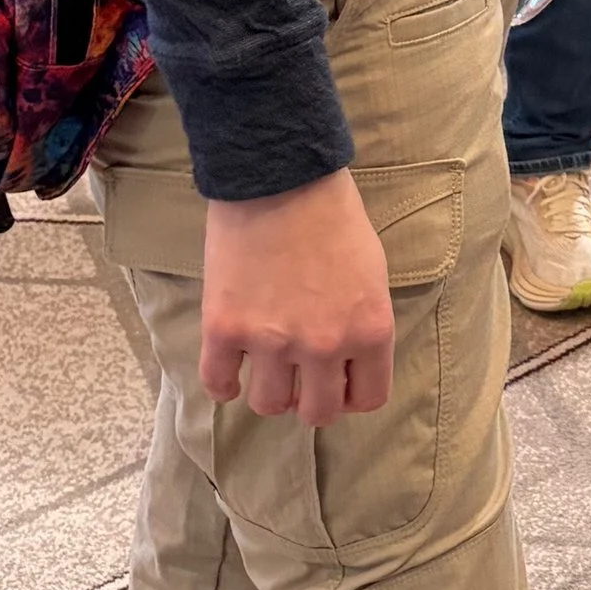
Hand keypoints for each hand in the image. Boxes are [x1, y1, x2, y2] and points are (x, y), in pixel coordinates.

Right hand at [201, 171, 394, 425]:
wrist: (278, 176)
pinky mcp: (224, 329)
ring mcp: (272, 341)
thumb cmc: (333, 215)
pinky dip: (222, 384)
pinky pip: (218, 384)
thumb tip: (346, 361)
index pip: (368, 398)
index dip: (352, 395)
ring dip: (268, 391)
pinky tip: (228, 369)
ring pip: (269, 405)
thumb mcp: (372, 272)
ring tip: (263, 367)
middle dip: (310, 401)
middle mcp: (324, 346)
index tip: (339, 383)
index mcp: (370, 331)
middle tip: (299, 380)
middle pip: (317, 413)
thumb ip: (362, 323)